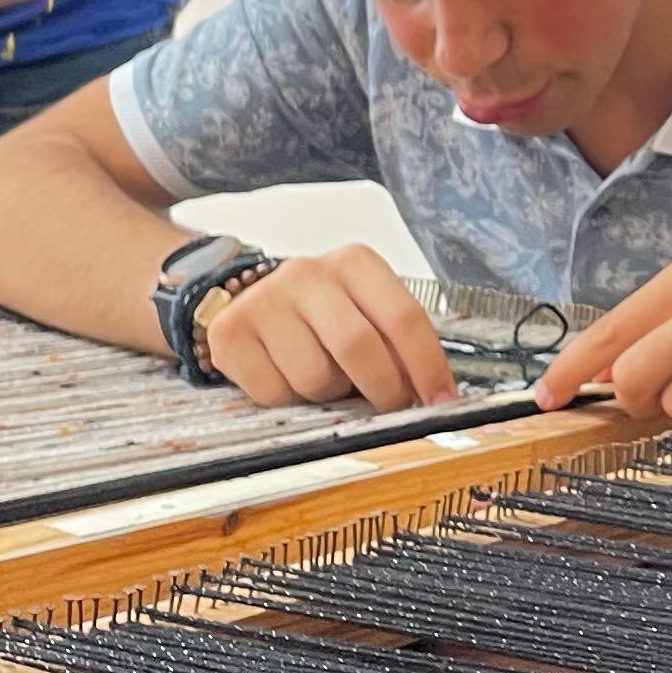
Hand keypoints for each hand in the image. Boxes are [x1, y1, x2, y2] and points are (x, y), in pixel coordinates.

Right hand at [200, 243, 456, 413]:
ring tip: (323, 377)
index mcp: (355, 263)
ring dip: (328, 394)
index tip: (441, 402)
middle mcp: (307, 272)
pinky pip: (274, 393)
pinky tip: (285, 377)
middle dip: (383, 390)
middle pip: (358, 346)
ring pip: (314, 377)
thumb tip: (432, 398)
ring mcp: (264, 300)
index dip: (427, 366)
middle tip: (389, 409)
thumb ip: (397, 347)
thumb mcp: (366, 316)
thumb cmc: (324, 317)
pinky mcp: (230, 333)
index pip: (403, 317)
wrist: (251, 303)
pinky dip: (288, 401)